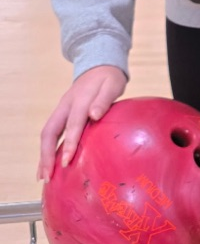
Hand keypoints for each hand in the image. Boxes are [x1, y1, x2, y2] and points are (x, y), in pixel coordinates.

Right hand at [39, 65, 126, 182]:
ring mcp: (61, 111)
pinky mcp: (62, 115)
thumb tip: (94, 114)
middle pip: (50, 132)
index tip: (67, 161)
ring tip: (44, 176)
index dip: (69, 143)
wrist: (100, 66)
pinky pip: (52, 134)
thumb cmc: (109, 79)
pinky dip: (48, 150)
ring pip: (47, 135)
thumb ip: (104, 100)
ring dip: (44, 155)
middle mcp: (65, 107)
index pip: (72, 124)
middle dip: (47, 154)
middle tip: (48, 175)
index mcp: (79, 100)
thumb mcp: (112, 85)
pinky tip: (50, 165)